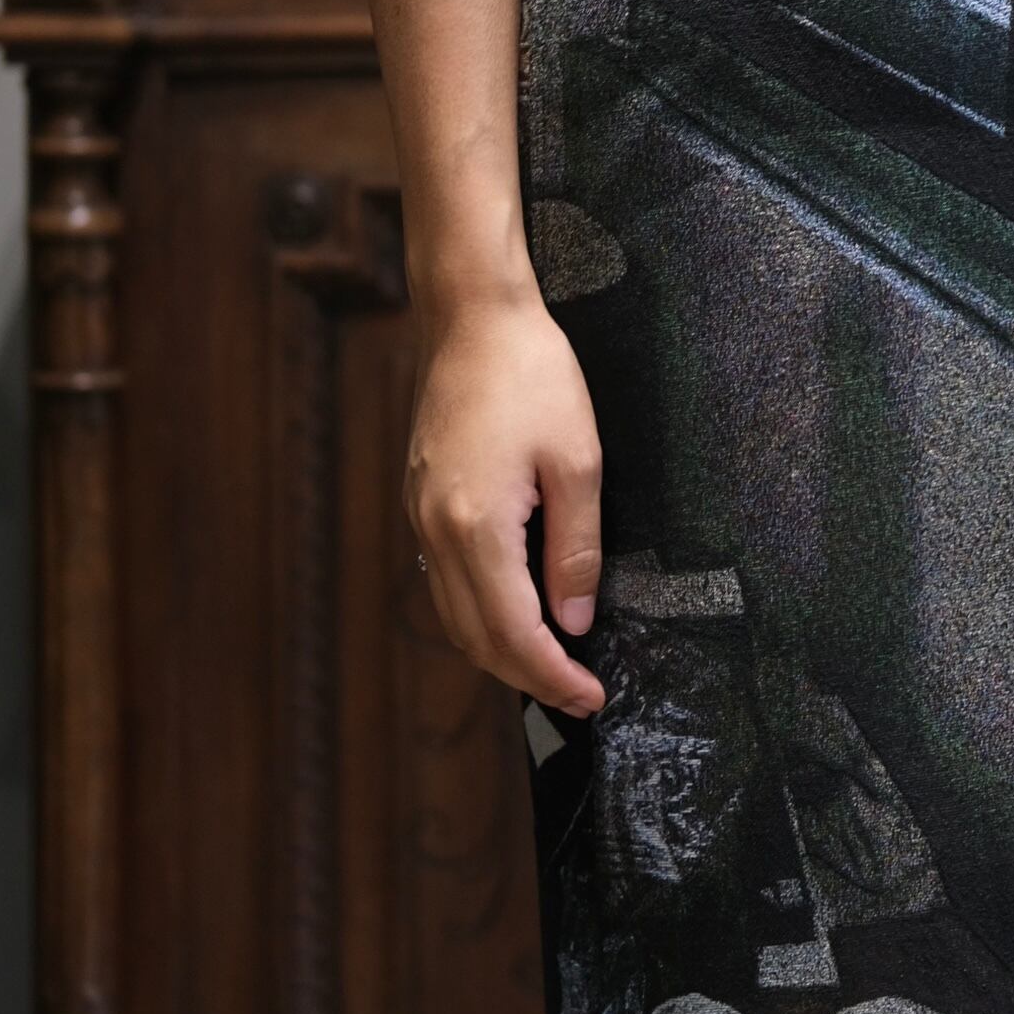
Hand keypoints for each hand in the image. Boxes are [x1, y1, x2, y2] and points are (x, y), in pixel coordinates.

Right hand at [405, 287, 605, 715]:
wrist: (472, 315)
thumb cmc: (532, 374)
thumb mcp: (578, 461)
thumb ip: (576, 548)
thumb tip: (574, 620)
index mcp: (476, 527)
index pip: (514, 633)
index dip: (554, 676)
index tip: (592, 698)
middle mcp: (435, 531)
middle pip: (476, 637)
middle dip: (528, 677)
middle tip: (579, 695)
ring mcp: (420, 516)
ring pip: (454, 615)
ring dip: (501, 651)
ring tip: (553, 666)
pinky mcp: (422, 499)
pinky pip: (446, 581)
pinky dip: (481, 613)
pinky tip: (517, 612)